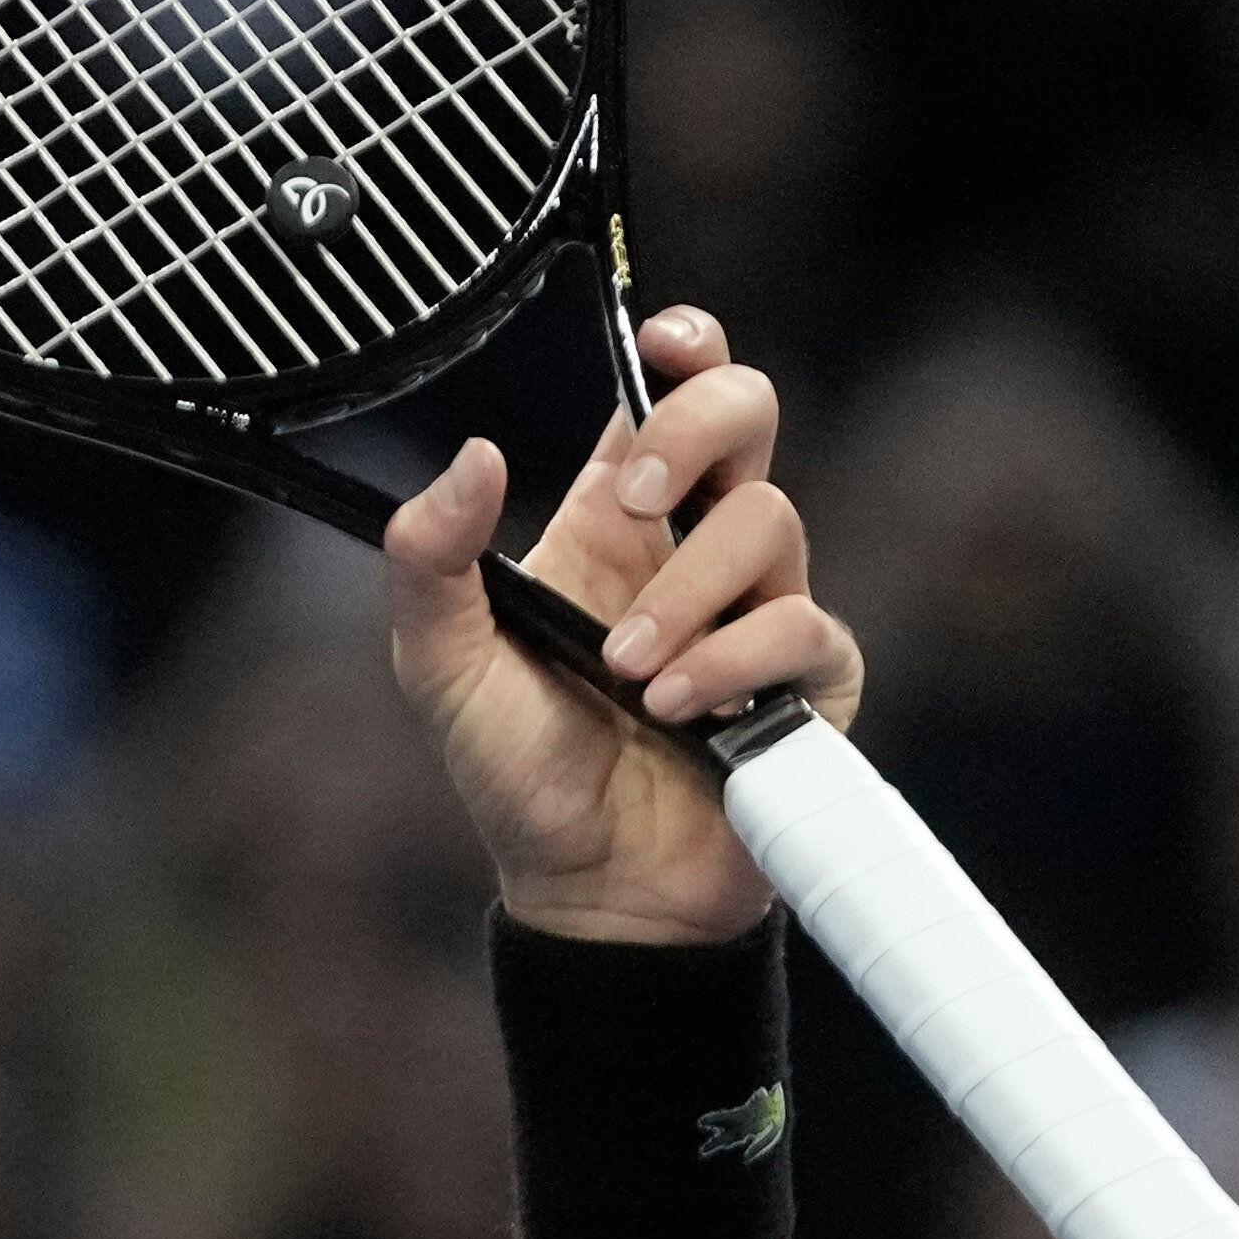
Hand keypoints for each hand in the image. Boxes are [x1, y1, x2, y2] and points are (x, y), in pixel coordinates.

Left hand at [375, 310, 854, 944]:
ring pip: (770, 523)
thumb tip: (476, 455)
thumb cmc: (518, 774)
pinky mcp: (808, 681)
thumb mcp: (439, 665)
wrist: (590, 893)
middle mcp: (694, 550)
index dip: (683, 350)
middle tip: (635, 502)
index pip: (668, 396)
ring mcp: (759, 608)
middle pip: (748, 415)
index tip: (663, 345)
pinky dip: (734, 660)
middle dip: (696, 432)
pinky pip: (803, 626)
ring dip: (688, 593)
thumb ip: (431, 560)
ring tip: (629, 673)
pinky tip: (679, 712)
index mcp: (613, 523)